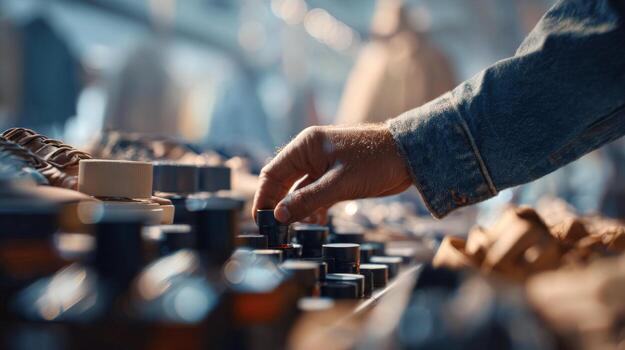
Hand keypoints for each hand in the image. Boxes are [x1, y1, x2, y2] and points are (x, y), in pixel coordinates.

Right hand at [252, 124, 411, 223]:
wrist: (409, 156)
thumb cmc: (375, 162)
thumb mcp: (339, 184)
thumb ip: (307, 199)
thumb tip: (279, 215)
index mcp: (306, 146)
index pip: (272, 173)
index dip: (263, 197)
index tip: (262, 221)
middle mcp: (310, 153)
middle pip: (283, 182)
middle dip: (278, 205)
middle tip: (276, 230)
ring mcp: (322, 165)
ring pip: (299, 190)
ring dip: (296, 209)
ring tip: (295, 230)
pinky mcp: (335, 176)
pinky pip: (315, 193)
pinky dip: (312, 208)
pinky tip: (315, 222)